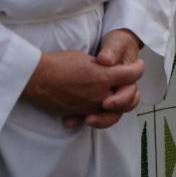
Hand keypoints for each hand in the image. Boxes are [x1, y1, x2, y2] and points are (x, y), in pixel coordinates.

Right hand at [23, 49, 143, 128]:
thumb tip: (109, 69)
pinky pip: (94, 118)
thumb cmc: (59, 63)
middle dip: (132, 91)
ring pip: (114, 113)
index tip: (138, 65)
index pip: (132, 75)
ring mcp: (90, 107)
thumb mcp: (85, 58)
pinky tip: (95, 111)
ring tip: (116, 100)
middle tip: (130, 84)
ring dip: (119, 106)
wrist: (36, 79)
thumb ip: (102, 66)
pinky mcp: (79, 114)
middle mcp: (101, 95)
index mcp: (104, 77)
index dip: (138, 68)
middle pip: (128, 98)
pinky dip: (97, 115)